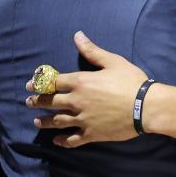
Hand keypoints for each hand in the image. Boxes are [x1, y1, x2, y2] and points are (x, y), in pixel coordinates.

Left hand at [25, 31, 147, 147]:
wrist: (146, 107)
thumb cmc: (131, 81)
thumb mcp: (113, 61)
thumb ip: (92, 51)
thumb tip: (77, 35)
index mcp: (80, 82)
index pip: (52, 82)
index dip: (38, 83)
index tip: (29, 85)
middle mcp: (76, 101)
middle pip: (50, 102)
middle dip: (37, 101)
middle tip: (29, 102)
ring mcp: (82, 119)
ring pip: (56, 122)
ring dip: (44, 121)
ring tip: (36, 121)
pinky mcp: (91, 133)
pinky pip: (72, 139)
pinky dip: (62, 141)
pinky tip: (57, 141)